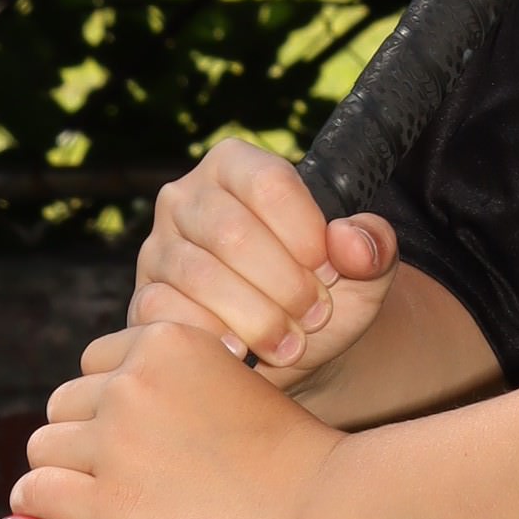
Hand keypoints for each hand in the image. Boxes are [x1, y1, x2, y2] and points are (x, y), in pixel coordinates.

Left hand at [11, 320, 342, 518]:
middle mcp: (132, 381)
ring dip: (66, 475)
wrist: (324, 509)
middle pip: (63, 405)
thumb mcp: (231, 386)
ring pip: (44, 448)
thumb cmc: (293, 460)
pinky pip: (36, 494)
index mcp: (165, 340)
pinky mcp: (107, 502)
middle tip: (126, 476)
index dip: (112, 403)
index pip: (96, 364)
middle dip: (86, 439)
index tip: (140, 438)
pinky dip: (42, 510)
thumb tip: (124, 427)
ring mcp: (115, 441)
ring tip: (104, 502)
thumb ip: (177, 389)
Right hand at [129, 139, 397, 377]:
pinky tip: (242, 352)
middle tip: (315, 316)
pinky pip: (166, 313)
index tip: (329, 270)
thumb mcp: (364, 271)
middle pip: (232, 232)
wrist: (286, 350)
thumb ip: (375, 247)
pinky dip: (212, 338)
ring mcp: (158, 248)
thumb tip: (352, 243)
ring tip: (290, 343)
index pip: (269, 182)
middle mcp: (186, 197)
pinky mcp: (143, 297)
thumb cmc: (322, 295)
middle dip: (284, 284)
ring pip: (199, 276)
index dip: (306, 232)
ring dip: (255, 318)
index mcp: (237, 167)